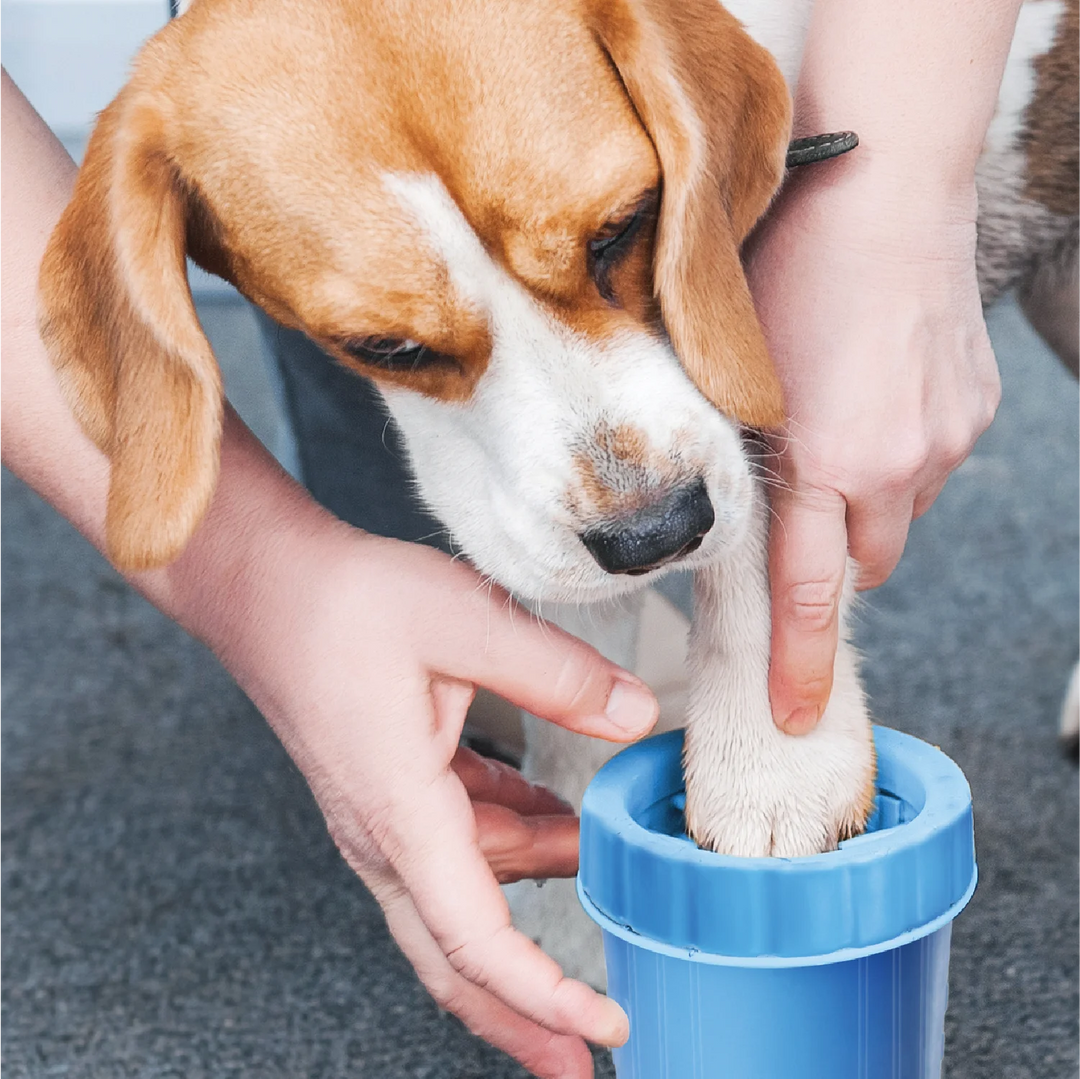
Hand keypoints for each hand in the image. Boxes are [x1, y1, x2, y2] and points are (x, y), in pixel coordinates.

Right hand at [207, 522, 657, 1078]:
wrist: (265, 586)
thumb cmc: (341, 605)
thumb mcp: (464, 622)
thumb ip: (557, 674)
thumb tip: (633, 715)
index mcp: (402, 813)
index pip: (479, 940)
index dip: (544, 996)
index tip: (604, 1028)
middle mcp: (386, 836)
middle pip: (458, 960)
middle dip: (526, 1016)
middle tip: (589, 1053)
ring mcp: (384, 817)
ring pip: (466, 895)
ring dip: (534, 895)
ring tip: (598, 867)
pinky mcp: (390, 790)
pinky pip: (457, 844)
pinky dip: (512, 844)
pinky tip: (552, 819)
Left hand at [746, 162, 1000, 733]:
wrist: (888, 187)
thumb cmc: (789, 267)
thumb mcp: (732, 374)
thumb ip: (735, 457)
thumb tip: (723, 511)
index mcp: (821, 463)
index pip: (807, 596)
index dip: (798, 664)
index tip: (795, 717)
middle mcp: (894, 466)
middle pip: (864, 569)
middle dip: (830, 560)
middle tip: (801, 514)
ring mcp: (945, 440)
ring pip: (899, 517)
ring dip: (865, 504)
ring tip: (837, 431)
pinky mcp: (974, 411)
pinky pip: (930, 466)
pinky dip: (897, 458)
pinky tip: (874, 396)